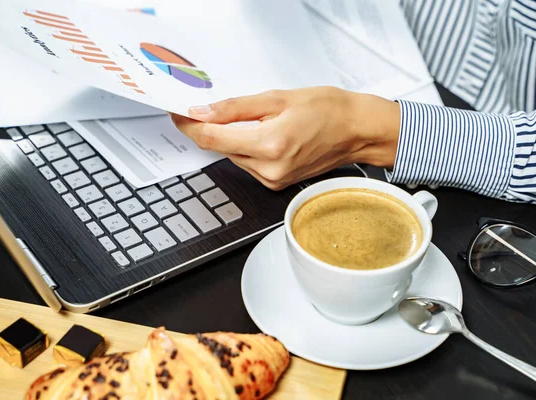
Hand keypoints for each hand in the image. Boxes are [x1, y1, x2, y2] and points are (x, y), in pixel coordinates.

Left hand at [171, 87, 400, 189]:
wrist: (356, 131)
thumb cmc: (329, 110)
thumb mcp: (278, 98)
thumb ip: (235, 108)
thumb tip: (204, 112)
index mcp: (269, 145)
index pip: (212, 138)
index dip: (189, 125)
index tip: (179, 114)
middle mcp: (269, 169)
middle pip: (220, 147)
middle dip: (211, 127)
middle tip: (212, 107)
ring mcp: (272, 179)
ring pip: (232, 155)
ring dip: (231, 137)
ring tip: (255, 118)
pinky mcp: (275, 183)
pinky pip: (247, 163)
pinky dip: (245, 147)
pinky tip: (262, 133)